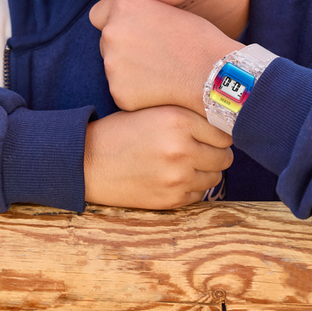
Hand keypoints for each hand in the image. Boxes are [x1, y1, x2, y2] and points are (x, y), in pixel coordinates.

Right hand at [82, 105, 234, 209]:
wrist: (86, 163)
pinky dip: (192, 188)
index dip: (216, 134)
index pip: (224, 132)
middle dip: (215, 154)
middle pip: (225, 156)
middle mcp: (181, 148)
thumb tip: (223, 125)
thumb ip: (186, 116)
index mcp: (177, 120)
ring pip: (215, 177)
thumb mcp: (152, 111)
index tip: (207, 136)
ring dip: (205, 172)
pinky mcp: (171, 199)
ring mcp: (177, 176)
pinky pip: (200, 194)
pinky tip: (173, 178)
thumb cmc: (119, 133)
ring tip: (184, 165)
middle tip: (199, 151)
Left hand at [87, 0, 240, 114]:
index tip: (129, 30)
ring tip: (163, 72)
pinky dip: (137, 92)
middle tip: (155, 55)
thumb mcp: (167, 10)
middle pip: (106, 42)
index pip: (97, 14)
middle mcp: (111, 34)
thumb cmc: (199, 40)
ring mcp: (112, 66)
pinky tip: (161, 89)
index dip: (112, 22)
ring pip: (114, 68)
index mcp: (122, 8)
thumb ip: (139, 15)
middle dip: (123, 48)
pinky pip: (123, 91)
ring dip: (130, 71)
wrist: (216, 75)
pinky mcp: (119, 93)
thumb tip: (126, 22)